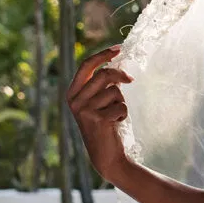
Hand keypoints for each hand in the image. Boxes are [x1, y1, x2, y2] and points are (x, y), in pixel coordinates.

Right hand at [67, 44, 133, 181]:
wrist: (106, 154)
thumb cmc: (106, 124)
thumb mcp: (99, 101)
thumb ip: (102, 84)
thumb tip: (117, 63)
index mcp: (73, 92)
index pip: (86, 66)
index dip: (103, 55)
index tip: (118, 48)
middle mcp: (75, 100)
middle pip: (104, 75)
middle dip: (121, 76)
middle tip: (130, 80)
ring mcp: (84, 110)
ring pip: (115, 92)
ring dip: (121, 102)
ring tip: (115, 114)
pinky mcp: (97, 119)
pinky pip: (121, 106)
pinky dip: (124, 113)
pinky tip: (116, 123)